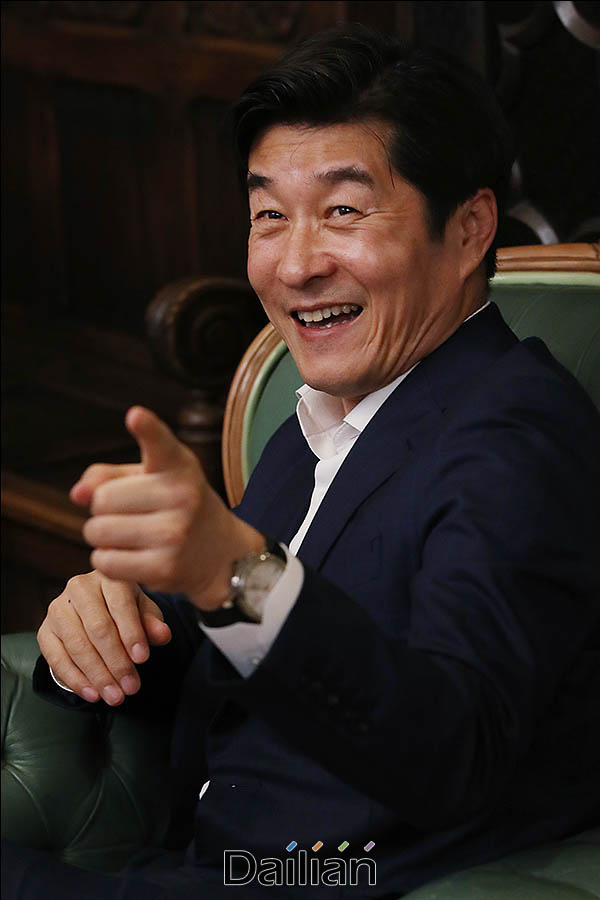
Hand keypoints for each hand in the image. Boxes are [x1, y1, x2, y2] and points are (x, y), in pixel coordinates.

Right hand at [37, 572, 170, 704]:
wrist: (96, 610)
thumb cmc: (125, 610)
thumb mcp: (143, 612)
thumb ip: (153, 623)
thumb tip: (163, 635)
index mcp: (108, 577)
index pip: (120, 605)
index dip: (131, 633)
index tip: (142, 659)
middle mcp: (79, 588)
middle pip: (98, 628)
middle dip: (116, 662)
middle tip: (131, 687)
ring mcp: (58, 608)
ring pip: (77, 645)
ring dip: (98, 675)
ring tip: (115, 696)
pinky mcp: (45, 630)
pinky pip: (56, 658)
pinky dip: (75, 679)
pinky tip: (92, 694)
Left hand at [74, 406, 263, 609]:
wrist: (221, 553)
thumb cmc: (176, 506)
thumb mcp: (152, 479)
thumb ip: (109, 476)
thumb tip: (77, 494)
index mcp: (179, 467)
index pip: (160, 444)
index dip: (147, 429)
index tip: (135, 416)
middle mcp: (182, 497)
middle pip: (102, 500)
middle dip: (103, 509)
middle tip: (128, 514)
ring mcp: (175, 534)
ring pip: (99, 532)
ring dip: (102, 536)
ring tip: (128, 535)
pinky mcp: (165, 568)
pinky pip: (105, 562)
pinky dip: (108, 560)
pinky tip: (131, 556)